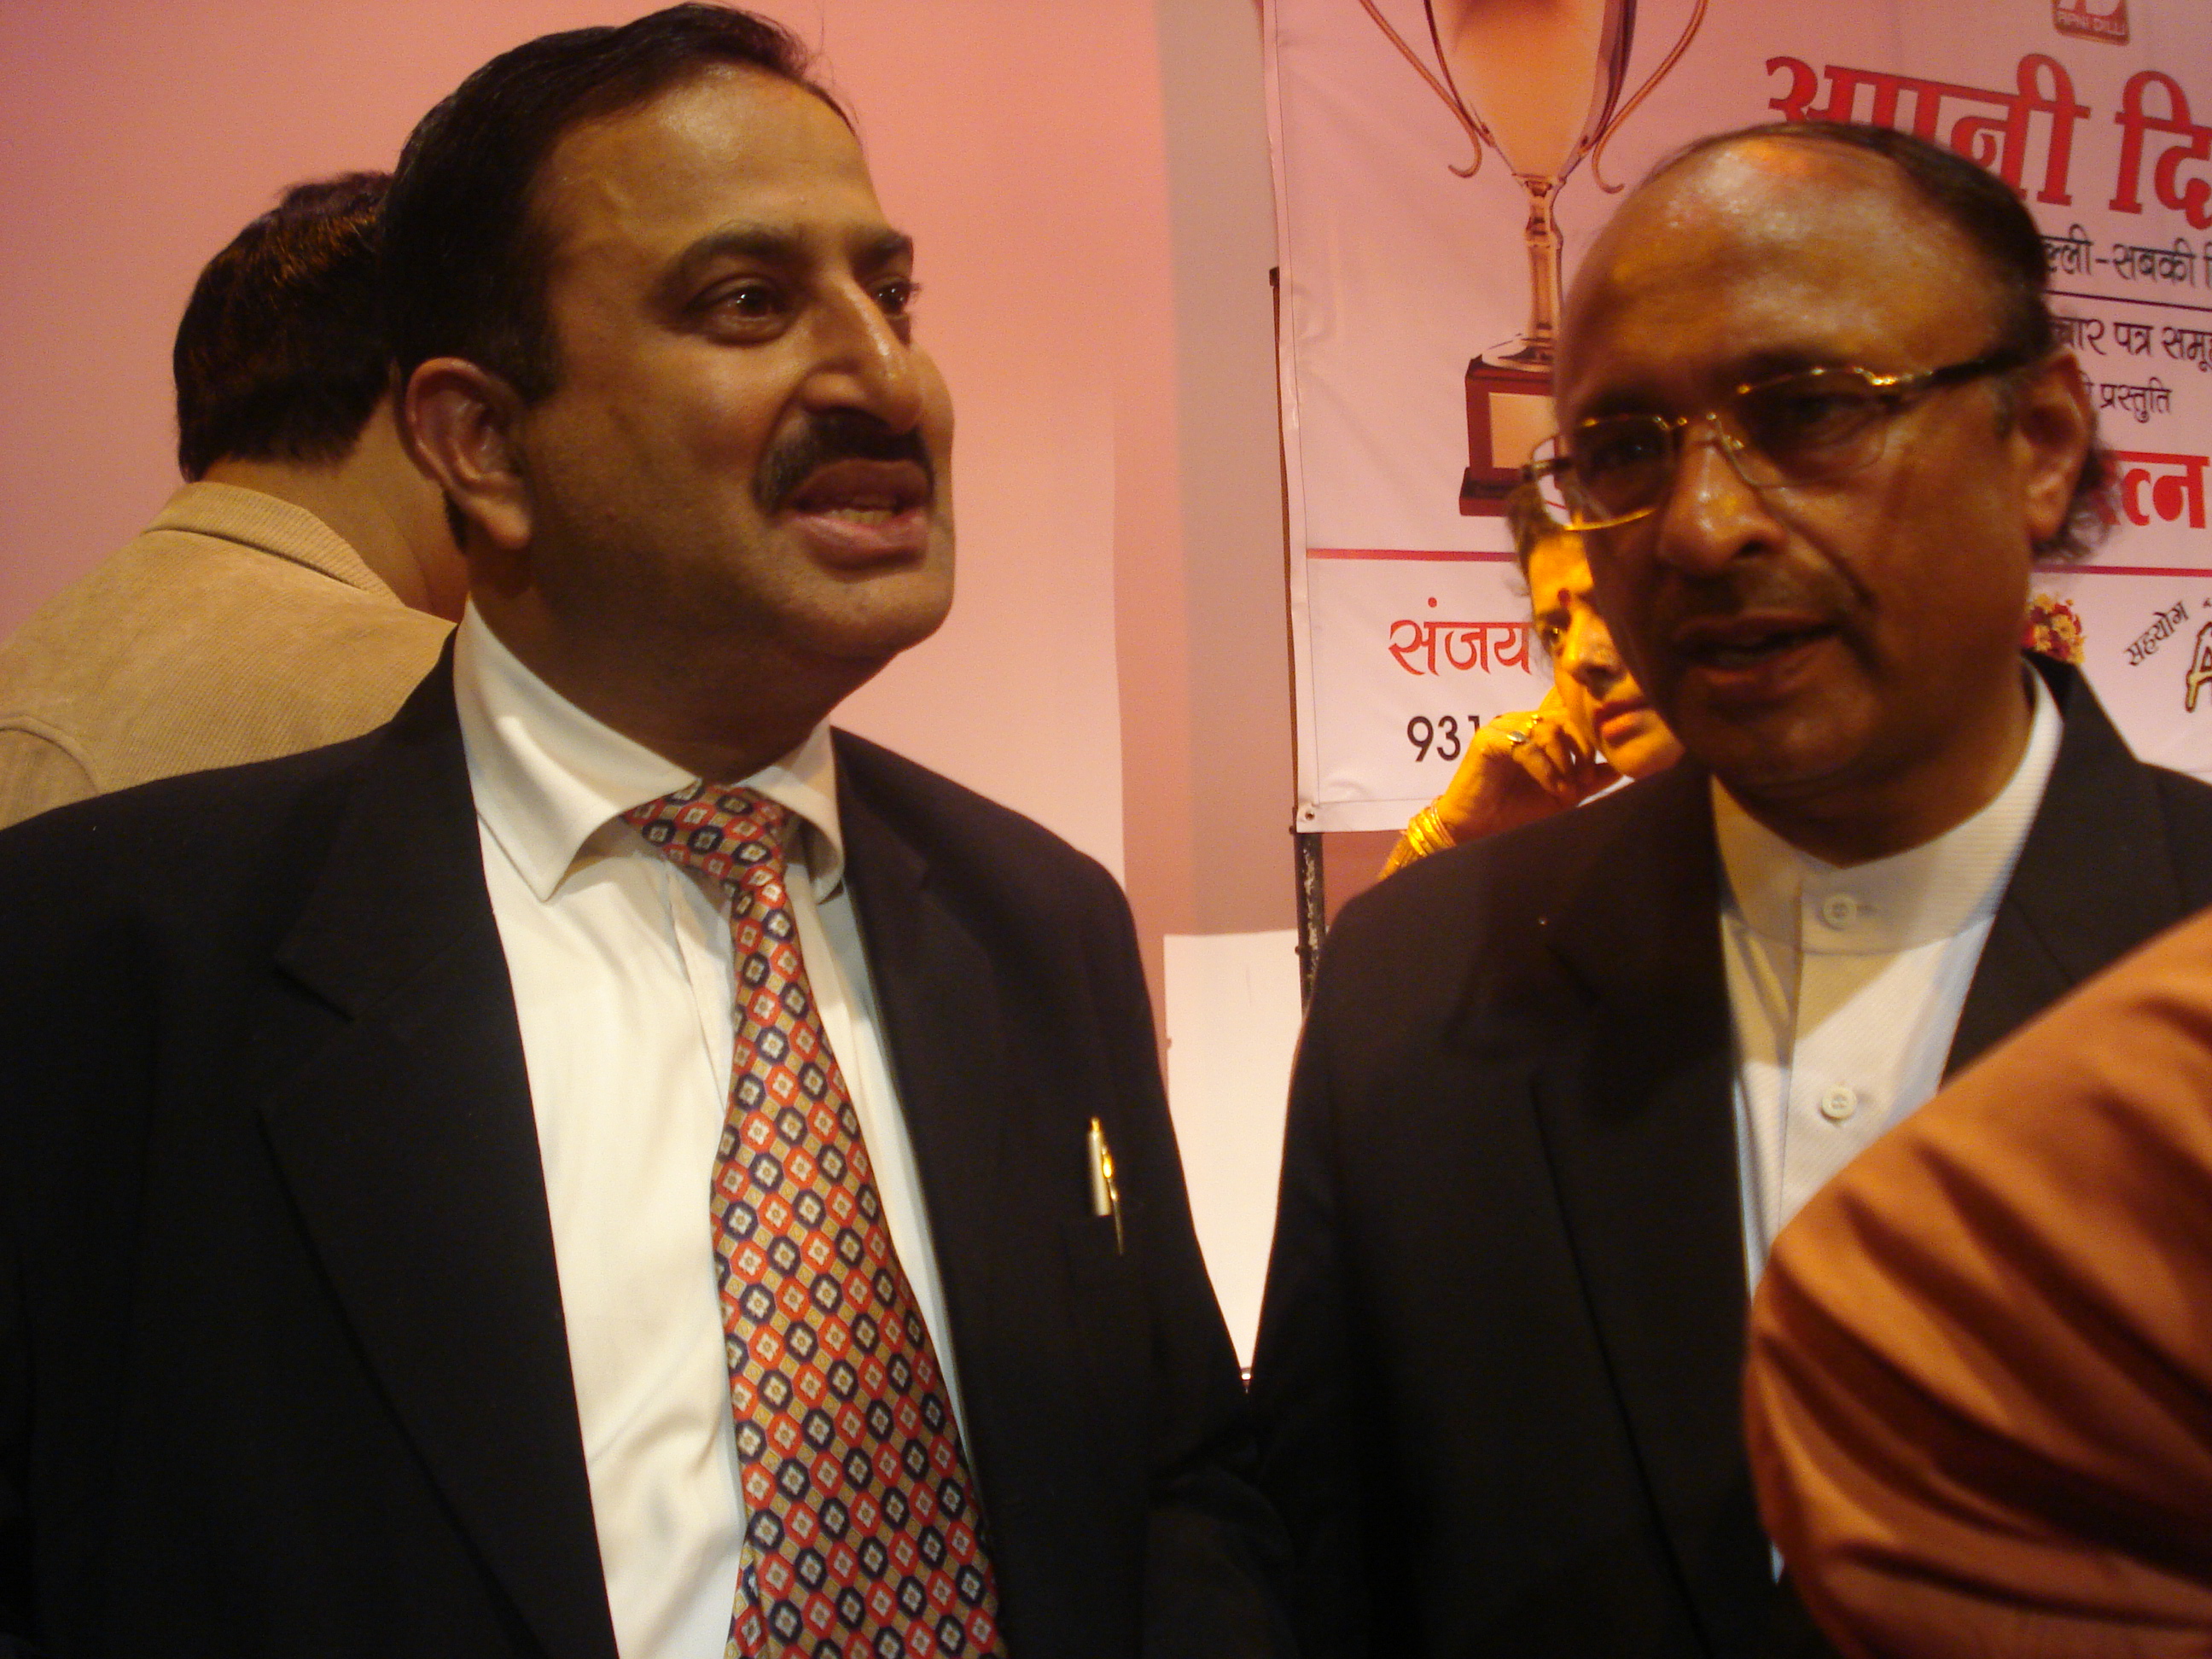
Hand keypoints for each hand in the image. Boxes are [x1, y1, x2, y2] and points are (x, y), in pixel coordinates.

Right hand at [1431, 689, 1616, 841]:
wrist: (1478, 831)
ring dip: (1564, 762)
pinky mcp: (1488, 740)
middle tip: (1584, 780)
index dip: (1588, 737)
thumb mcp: (1563, 794)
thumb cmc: (1517, 811)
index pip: (1571, 716)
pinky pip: (1525, 745)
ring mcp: (1503, 727)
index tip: (1593, 772)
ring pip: (1547, 729)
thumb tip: (1621, 766)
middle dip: (1581, 749)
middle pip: (1564, 718)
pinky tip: (1551, 787)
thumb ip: (1590, 778)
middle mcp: (1521, 722)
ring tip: (1566, 789)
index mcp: (1539, 730)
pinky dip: (1544, 768)